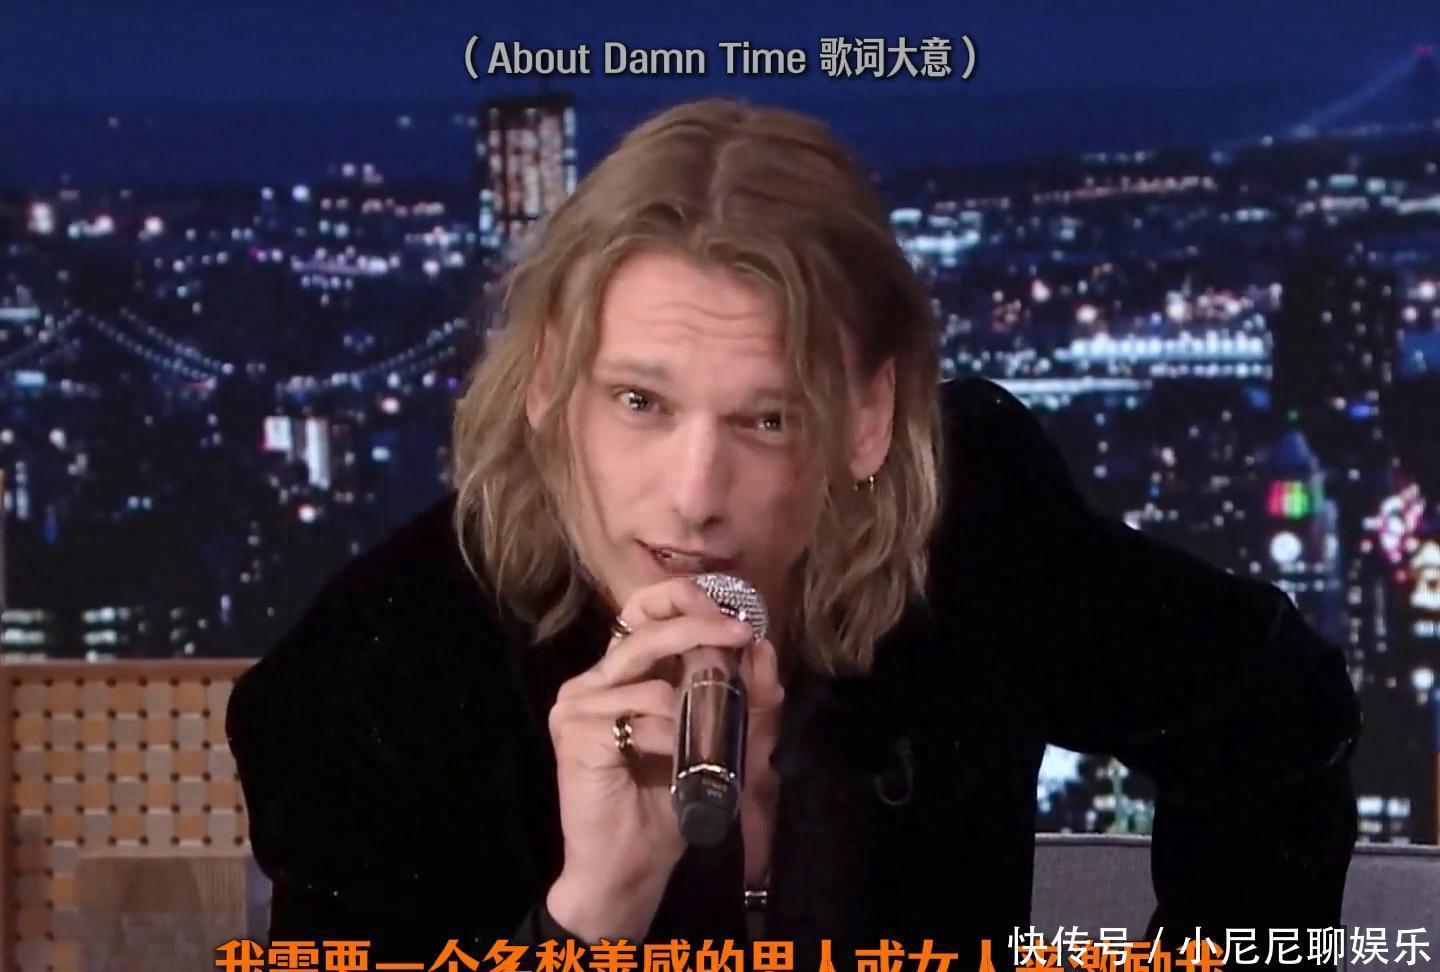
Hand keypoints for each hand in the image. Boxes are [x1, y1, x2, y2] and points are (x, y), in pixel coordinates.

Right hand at [543, 576, 761, 941]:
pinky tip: (669, 765)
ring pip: (650, 674)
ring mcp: (578, 704)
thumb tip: (764, 647)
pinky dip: (669, 736)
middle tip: (741, 634)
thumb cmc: (668, 806)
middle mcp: (594, 680)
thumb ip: (746, 700)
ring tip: (699, 746)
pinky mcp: (576, 732)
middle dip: (700, 624)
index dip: (686, 600)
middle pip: (646, 628)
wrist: (631, 867)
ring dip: (691, 705)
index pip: (643, 610)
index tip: (735, 616)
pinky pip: (639, 714)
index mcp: (622, 675)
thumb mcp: (723, 746)